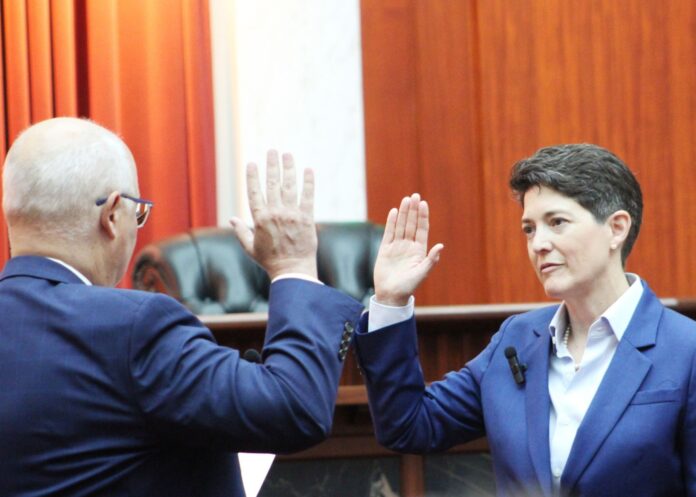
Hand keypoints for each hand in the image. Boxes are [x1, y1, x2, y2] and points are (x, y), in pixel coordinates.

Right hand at [230, 150, 317, 279]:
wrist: (292, 271)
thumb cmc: (270, 261)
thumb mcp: (250, 248)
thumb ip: (241, 231)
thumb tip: (231, 219)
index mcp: (260, 219)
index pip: (254, 192)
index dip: (253, 177)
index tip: (252, 163)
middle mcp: (275, 213)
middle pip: (272, 184)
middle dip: (272, 165)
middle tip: (272, 150)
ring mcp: (292, 214)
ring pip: (289, 186)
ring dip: (288, 168)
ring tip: (287, 155)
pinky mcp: (307, 218)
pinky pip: (307, 196)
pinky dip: (308, 183)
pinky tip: (308, 170)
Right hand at [373, 193, 443, 305]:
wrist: (391, 295)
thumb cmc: (408, 286)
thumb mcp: (422, 273)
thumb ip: (431, 260)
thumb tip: (441, 246)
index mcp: (419, 251)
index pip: (422, 229)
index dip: (423, 216)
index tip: (423, 203)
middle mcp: (408, 246)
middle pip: (411, 224)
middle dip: (413, 210)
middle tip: (415, 195)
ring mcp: (397, 247)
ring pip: (400, 226)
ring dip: (403, 213)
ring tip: (406, 199)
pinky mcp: (385, 250)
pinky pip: (389, 233)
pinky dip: (391, 222)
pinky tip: (394, 212)